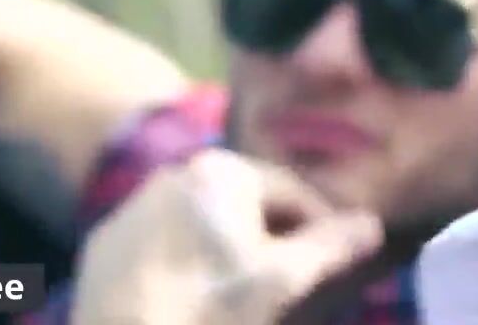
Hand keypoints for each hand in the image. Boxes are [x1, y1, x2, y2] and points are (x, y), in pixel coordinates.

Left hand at [70, 150, 382, 324]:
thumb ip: (331, 247)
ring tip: (238, 293)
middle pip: (245, 204)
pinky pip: (160, 242)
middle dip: (271, 238)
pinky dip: (183, 261)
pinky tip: (190, 296)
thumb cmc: (210, 307)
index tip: (332, 263)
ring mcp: (132, 205)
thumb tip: (371, 224)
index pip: (293, 192)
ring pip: (201, 222)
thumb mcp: (282, 280)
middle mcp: (175, 170)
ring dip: (226, 248)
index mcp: (223, 170)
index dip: (321, 228)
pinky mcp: (106, 241)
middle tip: (286, 282)